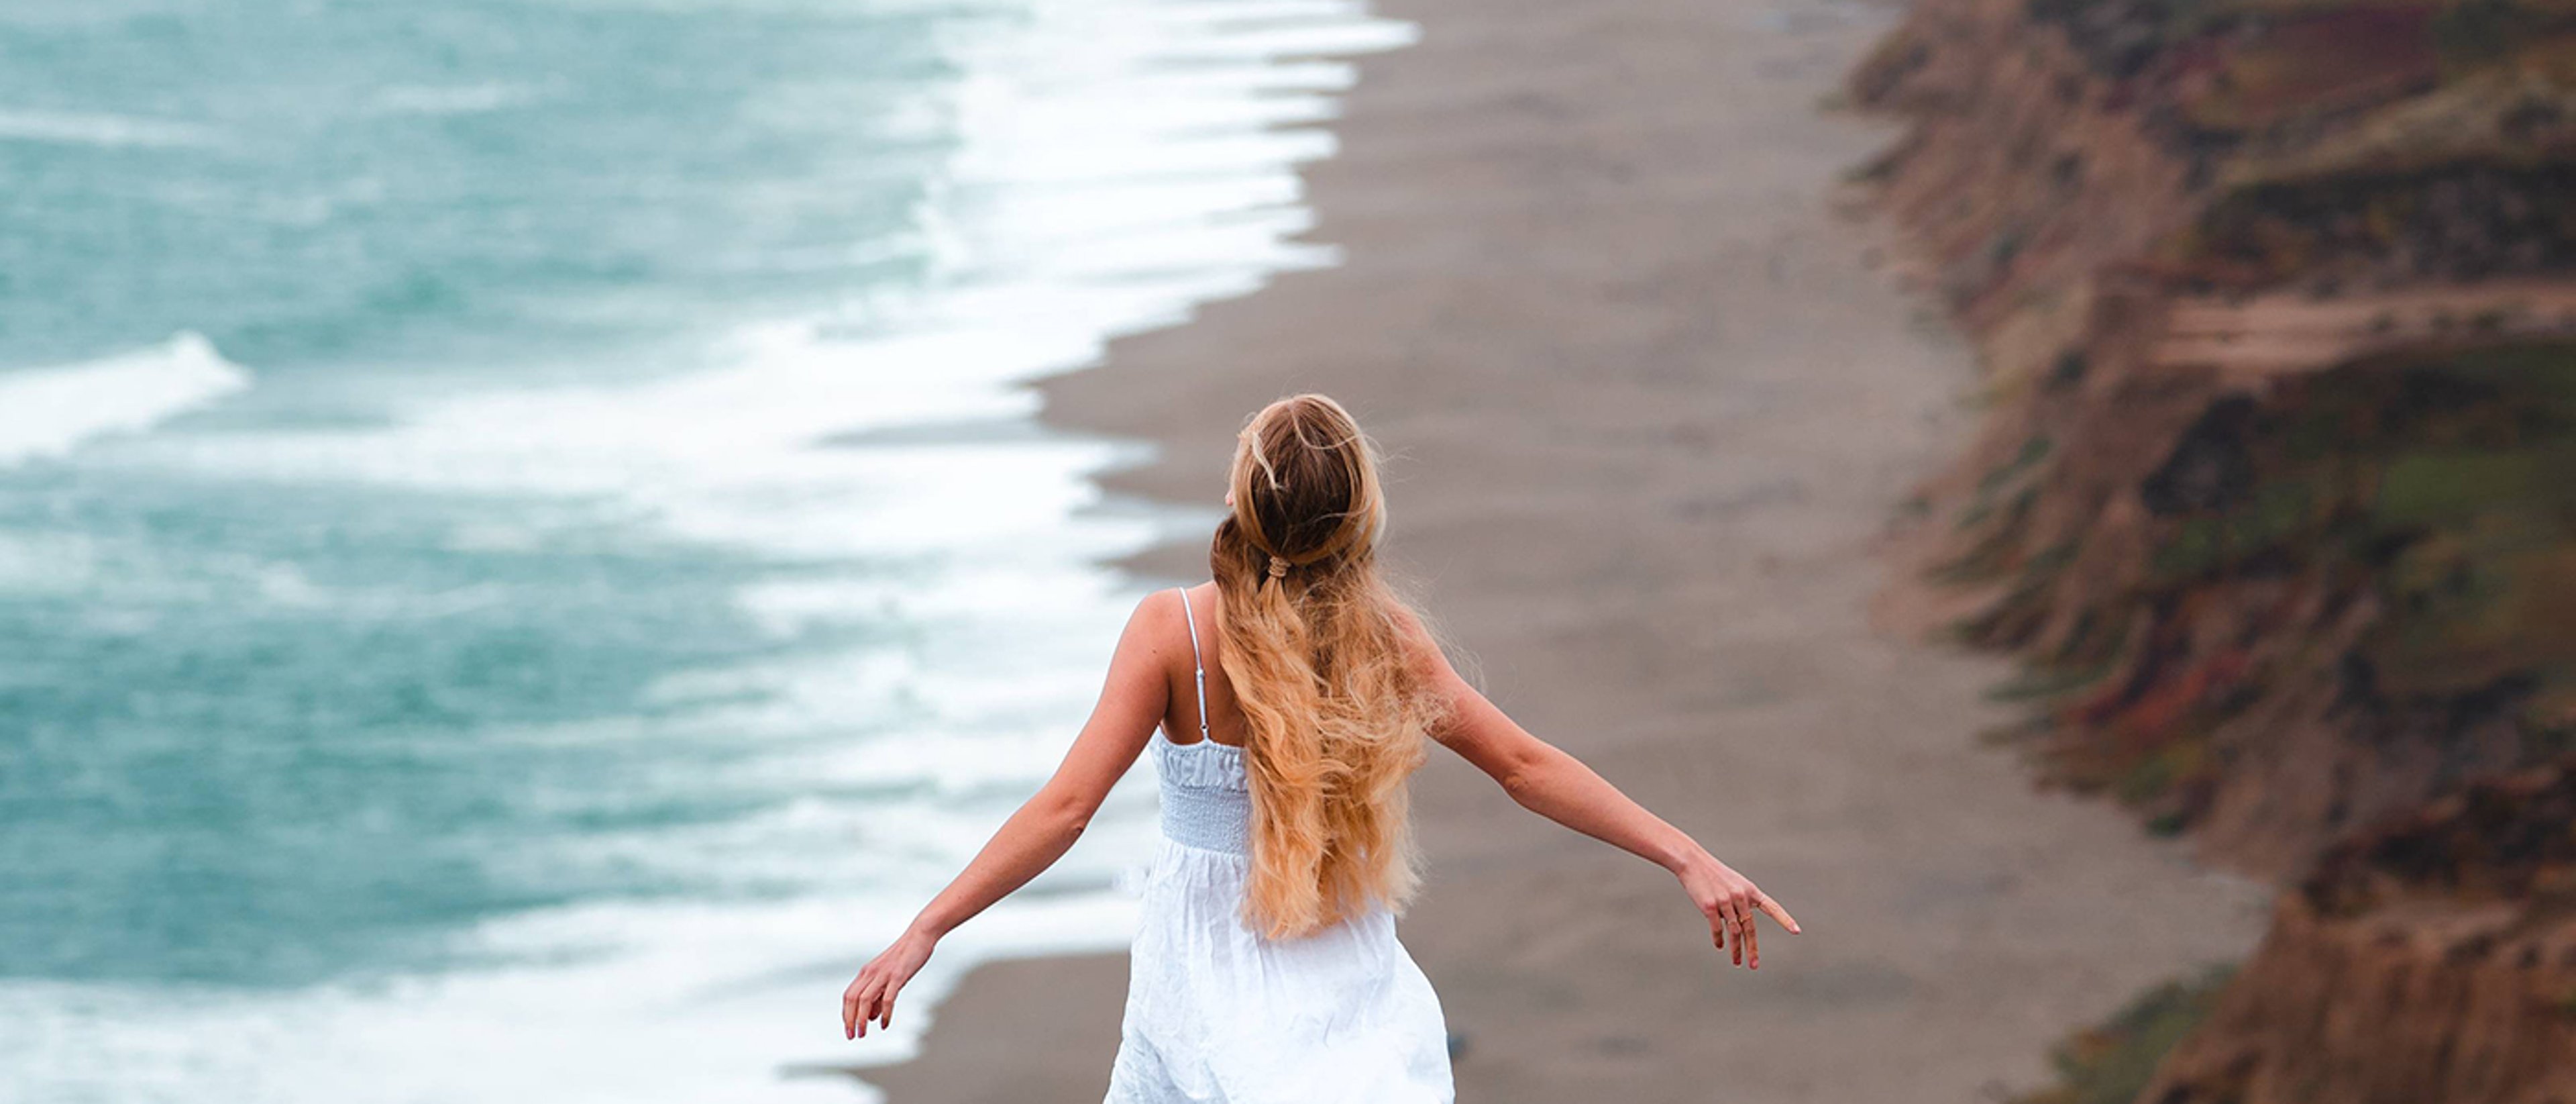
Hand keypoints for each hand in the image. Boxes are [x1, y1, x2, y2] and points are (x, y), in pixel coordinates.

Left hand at [842, 927, 936, 1038]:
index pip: (848, 996)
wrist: (920, 935)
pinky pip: (888, 998)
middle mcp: (870, 972)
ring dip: (861, 1019)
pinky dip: (885, 1014)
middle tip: (852, 1036)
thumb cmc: (905, 956)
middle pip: (852, 999)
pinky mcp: (898, 975)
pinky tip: (885, 1024)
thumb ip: (879, 996)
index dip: (846, 1014)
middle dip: (849, 1020)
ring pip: (865, 1000)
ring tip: (863, 1033)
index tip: (849, 1029)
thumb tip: (871, 1017)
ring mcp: (883, 974)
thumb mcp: (889, 977)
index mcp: (866, 972)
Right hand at [1677, 852, 1799, 968]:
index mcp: (1750, 890)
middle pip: (1750, 928)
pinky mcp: (1710, 906)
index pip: (1772, 908)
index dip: (1785, 920)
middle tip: (1754, 965)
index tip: (1796, 931)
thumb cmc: (1714, 874)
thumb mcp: (1734, 884)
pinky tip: (1719, 946)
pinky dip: (1719, 939)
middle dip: (1752, 949)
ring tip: (1737, 962)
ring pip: (1734, 932)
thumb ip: (1741, 904)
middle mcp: (1741, 896)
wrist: (1693, 862)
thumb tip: (1737, 928)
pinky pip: (1717, 928)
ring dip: (1736, 949)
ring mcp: (1725, 901)